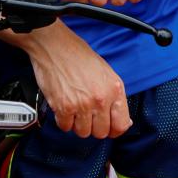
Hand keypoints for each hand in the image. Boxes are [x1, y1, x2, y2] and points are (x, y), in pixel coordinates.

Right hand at [22, 20, 130, 138]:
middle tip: (87, 114)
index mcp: (113, 89)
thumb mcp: (105, 71)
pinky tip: (64, 107)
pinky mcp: (63, 107)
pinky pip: (65, 127)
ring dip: (78, 124)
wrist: (54, 44)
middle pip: (100, 132)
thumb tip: (122, 119)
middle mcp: (100, 99)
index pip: (120, 125)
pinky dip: (63, 120)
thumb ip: (115, 96)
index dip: (114, 130)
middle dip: (93, 126)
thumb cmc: (78, 54)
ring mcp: (81, 104)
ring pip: (83, 132)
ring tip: (74, 108)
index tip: (109, 128)